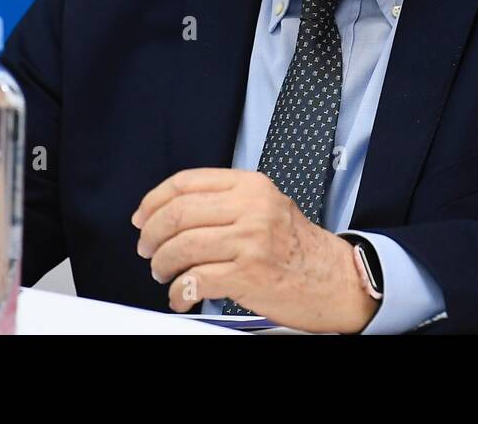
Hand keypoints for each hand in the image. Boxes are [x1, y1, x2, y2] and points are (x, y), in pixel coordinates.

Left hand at [132, 168, 378, 332]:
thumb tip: (171, 211)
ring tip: (165, 274)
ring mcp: (251, 241)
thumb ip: (227, 202)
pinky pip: (196, 280)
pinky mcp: (249, 273)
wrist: (336, 278)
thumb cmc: (298, 247)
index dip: (154, 201)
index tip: (142, 218)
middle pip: (178, 214)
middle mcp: (252, 208)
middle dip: (152, 236)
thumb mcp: (267, 206)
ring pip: (182, 248)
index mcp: (251, 186)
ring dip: (163, 265)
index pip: (187, 182)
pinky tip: (181, 296)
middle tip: (148, 251)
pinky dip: (179, 292)